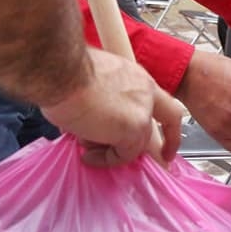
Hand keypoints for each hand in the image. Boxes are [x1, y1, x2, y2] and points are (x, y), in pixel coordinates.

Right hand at [41, 47, 180, 166]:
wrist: (61, 71)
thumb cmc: (66, 71)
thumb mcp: (91, 83)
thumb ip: (103, 101)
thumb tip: (92, 119)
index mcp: (135, 76)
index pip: (159, 98)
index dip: (165, 116)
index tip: (165, 132)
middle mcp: (145, 91)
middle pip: (169, 118)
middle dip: (167, 140)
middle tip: (161, 157)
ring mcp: (142, 110)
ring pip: (138, 140)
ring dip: (113, 148)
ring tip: (87, 144)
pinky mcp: (133, 128)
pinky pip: (124, 154)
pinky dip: (106, 159)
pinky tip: (88, 155)